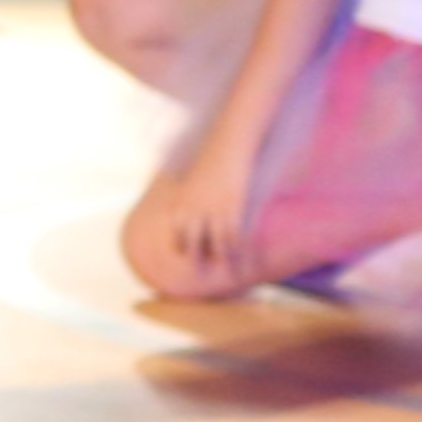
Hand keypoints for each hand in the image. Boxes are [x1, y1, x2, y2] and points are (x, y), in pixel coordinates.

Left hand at [139, 164, 254, 292]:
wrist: (227, 147)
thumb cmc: (210, 162)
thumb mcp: (191, 182)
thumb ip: (188, 199)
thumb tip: (189, 210)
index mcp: (178, 204)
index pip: (175, 235)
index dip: (182, 250)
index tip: (188, 261)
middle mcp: (191, 211)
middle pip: (190, 245)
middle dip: (197, 261)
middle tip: (204, 275)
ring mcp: (211, 212)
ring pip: (215, 247)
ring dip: (223, 261)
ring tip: (230, 273)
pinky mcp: (231, 210)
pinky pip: (234, 238)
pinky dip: (240, 251)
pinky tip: (246, 259)